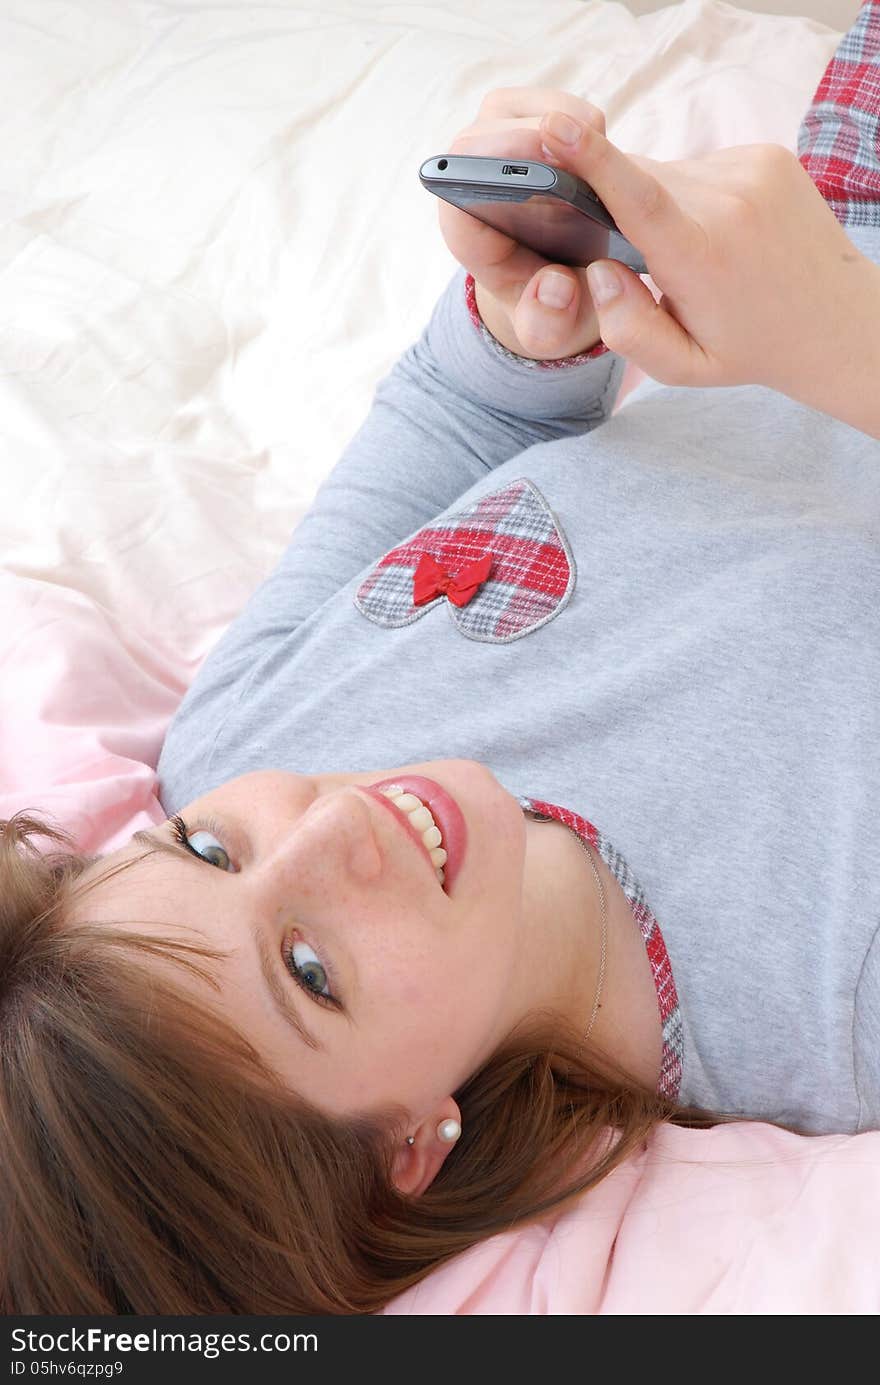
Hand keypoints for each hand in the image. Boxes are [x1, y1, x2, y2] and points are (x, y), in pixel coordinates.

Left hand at [437, 88, 610, 360]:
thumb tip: (555, 288)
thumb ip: (546, 322)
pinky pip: (552, 104)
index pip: (454, 179)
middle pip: (491, 133)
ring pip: (524, 111)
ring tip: (600, 170)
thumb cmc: (550, 303)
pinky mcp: (524, 121)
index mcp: (466, 230)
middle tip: (593, 170)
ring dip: (571, 130)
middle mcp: (469, 179)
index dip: (497, 165)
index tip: (550, 173)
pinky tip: (599, 157)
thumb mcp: (551, 329)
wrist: (561, 278)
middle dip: (544, 143)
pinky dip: (583, 121)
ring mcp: (494, 143)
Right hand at [538, 109, 873, 399]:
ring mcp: (752, 171)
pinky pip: (700, 165)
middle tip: (652, 261)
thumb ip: (628, 330)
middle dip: (623, 209)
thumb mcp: (682, 367)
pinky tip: (722, 232)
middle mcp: (728, 202)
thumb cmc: (749, 347)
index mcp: (701, 258)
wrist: (834, 320)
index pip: (636, 197)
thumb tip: (599, 270)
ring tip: (701, 253)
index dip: (592, 158)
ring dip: (663, 205)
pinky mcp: (767, 154)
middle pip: (639, 183)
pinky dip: (693, 194)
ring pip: (668, 173)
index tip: (556, 126)